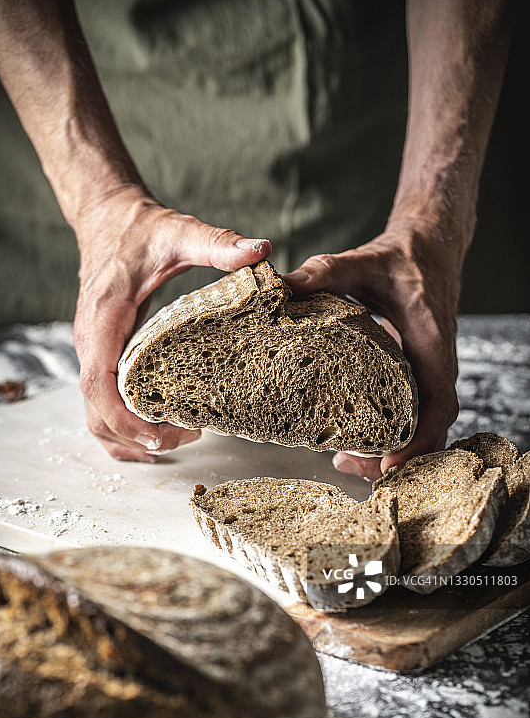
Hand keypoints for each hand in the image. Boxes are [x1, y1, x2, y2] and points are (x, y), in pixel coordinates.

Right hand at [73, 186, 270, 460]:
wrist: (108, 219)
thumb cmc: (141, 230)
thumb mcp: (181, 232)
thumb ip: (218, 243)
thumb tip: (262, 249)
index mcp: (105, 317)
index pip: (98, 382)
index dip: (125, 418)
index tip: (162, 434)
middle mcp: (91, 341)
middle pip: (97, 412)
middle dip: (137, 435)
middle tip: (187, 437)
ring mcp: (91, 352)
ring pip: (95, 415)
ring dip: (130, 437)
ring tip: (178, 437)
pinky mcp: (99, 356)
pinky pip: (98, 405)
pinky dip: (120, 429)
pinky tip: (152, 436)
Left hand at [285, 217, 459, 479]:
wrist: (426, 250)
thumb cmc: (399, 261)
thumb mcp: (360, 263)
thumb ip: (323, 273)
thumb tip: (280, 286)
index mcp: (430, 343)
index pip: (437, 404)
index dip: (417, 440)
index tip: (388, 463)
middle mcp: (435, 366)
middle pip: (429, 429)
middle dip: (397, 457)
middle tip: (349, 466)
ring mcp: (428, 375)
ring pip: (422, 428)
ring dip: (392, 451)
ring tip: (347, 463)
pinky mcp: (416, 377)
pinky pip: (412, 416)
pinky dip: (391, 436)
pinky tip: (358, 445)